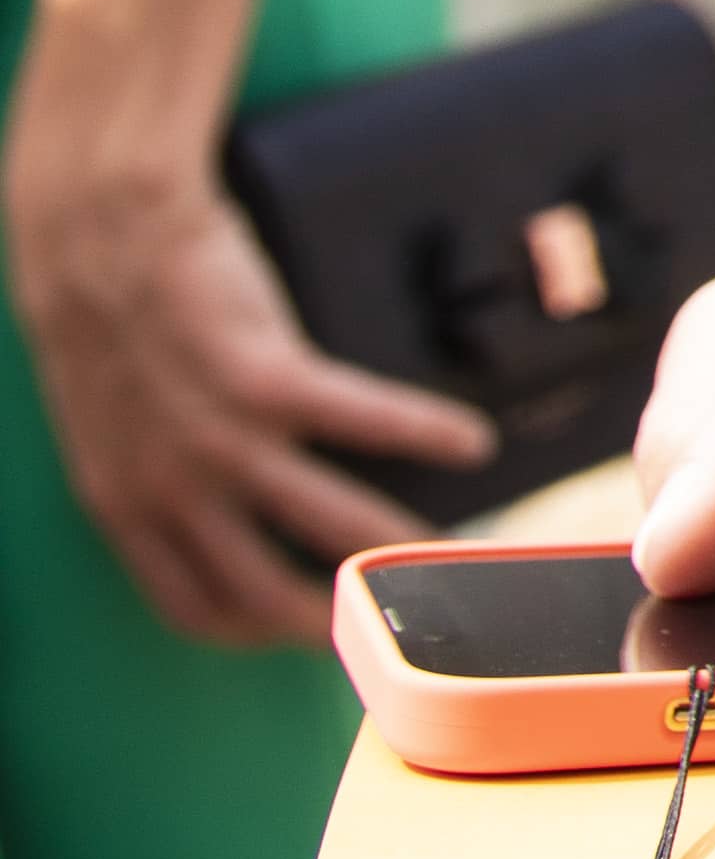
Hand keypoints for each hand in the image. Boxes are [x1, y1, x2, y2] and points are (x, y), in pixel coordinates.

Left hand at [5, 142, 491, 643]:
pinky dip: (426, 435)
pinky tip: (470, 441)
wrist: (99, 229)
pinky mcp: (268, 378)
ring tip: (447, 548)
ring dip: (397, 546)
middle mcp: (172, 490)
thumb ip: (153, 472)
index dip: (257, 629)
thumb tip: (215, 500)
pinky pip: (364, 421)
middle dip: (341, 618)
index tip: (304, 623)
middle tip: (394, 615)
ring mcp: (221, 439)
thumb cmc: (104, 310)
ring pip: (329, 524)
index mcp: (125, 506)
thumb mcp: (109, 421)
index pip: (196, 608)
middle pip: (269, 595)